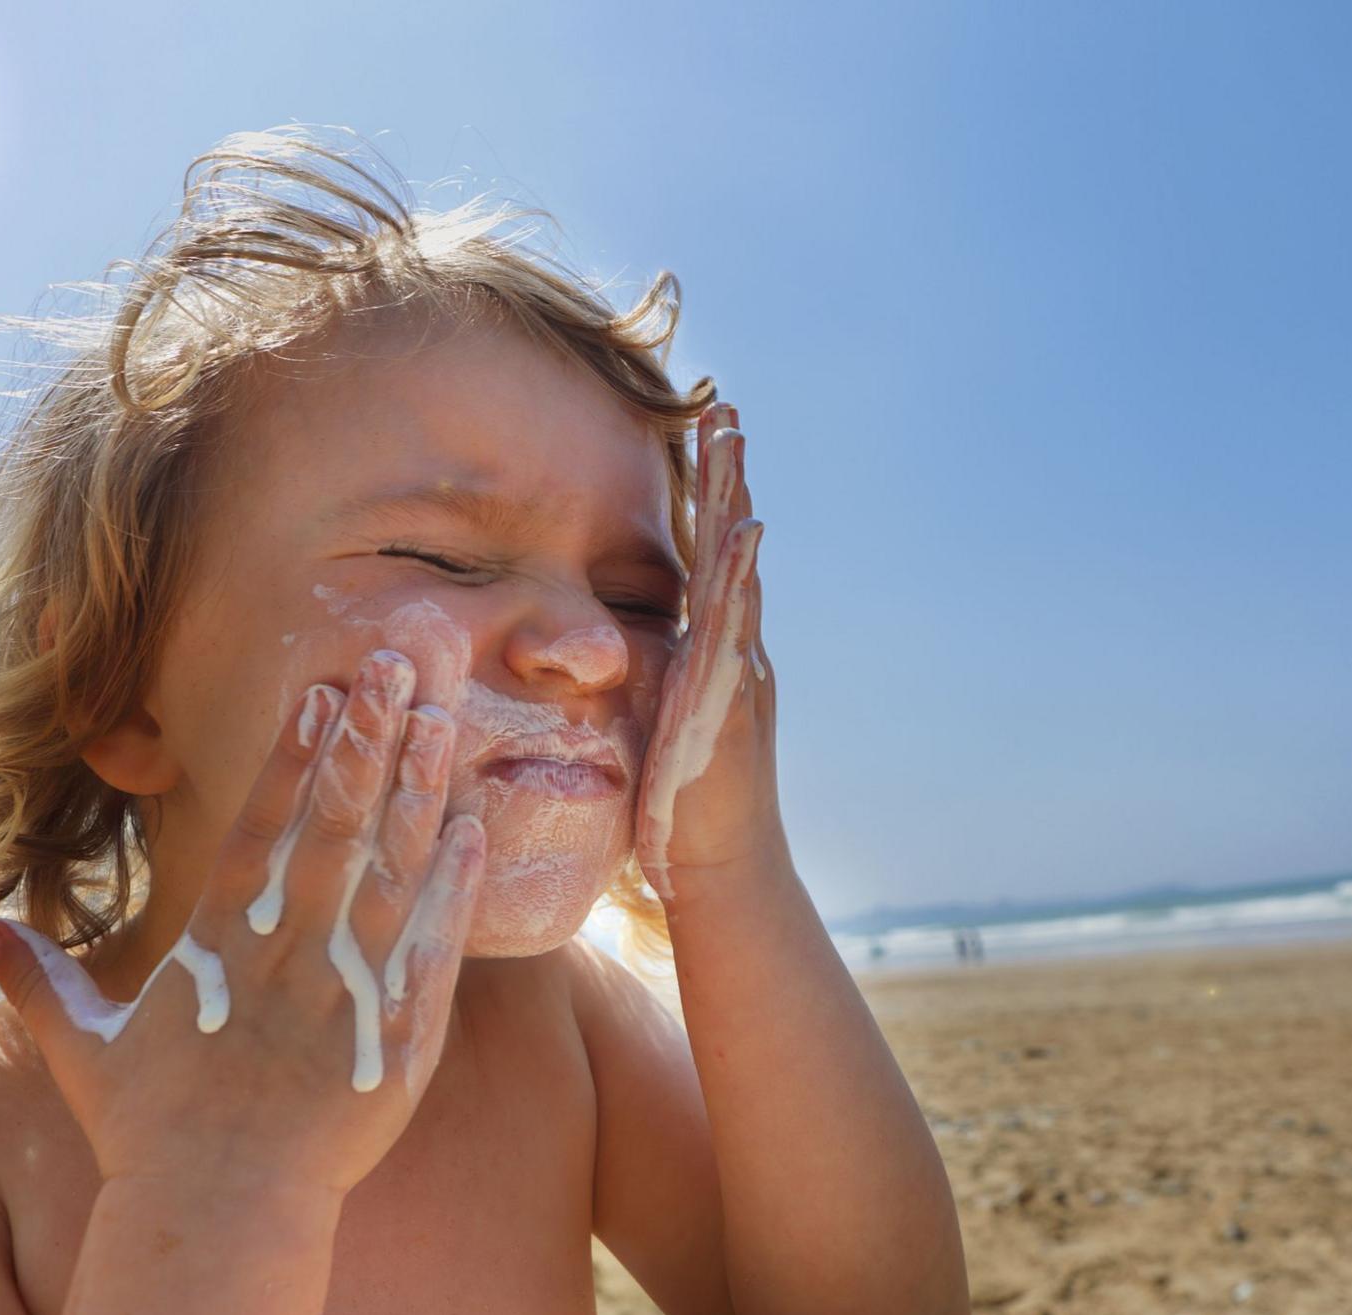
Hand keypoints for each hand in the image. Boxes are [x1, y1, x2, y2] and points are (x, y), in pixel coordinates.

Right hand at [0, 644, 484, 1197]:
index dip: (292, 755)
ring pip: (391, 869)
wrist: (218, 1214)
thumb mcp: (82, 1049)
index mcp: (219, 942)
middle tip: (398, 666)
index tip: (320, 691)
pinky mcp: (399, 1034)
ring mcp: (346, 988)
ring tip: (442, 719)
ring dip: (417, 790)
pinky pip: (435, 946)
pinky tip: (476, 830)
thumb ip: (38, 980)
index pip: (261, 825)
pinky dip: (456, 887)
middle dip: (365, 740)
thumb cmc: (150, 1132)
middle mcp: (286, 950)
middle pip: (334, 825)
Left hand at [635, 401, 787, 903]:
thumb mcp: (652, 726)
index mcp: (710, 653)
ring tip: (733, 440)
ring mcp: (740, 670)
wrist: (720, 872)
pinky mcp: (734, 699)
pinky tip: (744, 529)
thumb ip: (642, 681)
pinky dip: (742, 574)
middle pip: (729, 547)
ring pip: (739, 571)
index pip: (705, 561)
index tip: (701, 435)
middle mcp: (734, 651)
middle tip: (722, 405)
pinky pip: (738, 625)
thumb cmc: (677, 809)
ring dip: (735, 501)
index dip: (706, 499)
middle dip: (726, 475)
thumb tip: (607, 650)